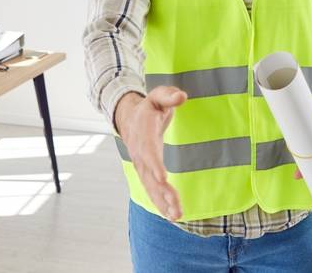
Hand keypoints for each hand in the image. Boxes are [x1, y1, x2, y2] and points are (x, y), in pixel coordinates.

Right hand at [114, 86, 187, 220]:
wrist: (129, 118)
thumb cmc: (149, 107)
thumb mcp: (158, 96)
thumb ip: (169, 96)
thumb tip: (182, 96)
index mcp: (144, 134)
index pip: (148, 151)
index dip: (154, 164)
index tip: (162, 177)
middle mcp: (141, 153)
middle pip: (150, 175)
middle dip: (162, 192)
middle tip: (175, 206)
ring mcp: (141, 165)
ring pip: (151, 187)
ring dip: (163, 202)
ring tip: (177, 216)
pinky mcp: (145, 174)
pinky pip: (151, 190)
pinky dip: (160, 203)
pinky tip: (172, 216)